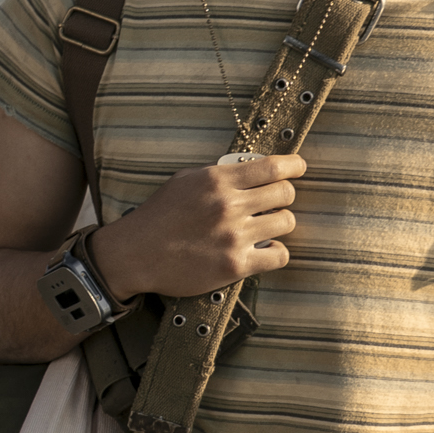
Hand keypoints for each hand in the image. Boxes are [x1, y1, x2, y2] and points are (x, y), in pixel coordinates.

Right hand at [87, 154, 307, 299]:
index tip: (298, 168)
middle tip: (275, 202)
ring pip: (287, 223)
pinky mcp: (235, 266)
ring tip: (265, 227)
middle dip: (285, 196)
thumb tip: (252, 170)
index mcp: (217, 180)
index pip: (272, 167)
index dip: (293, 166)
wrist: (134, 254)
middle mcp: (228, 206)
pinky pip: (279, 255)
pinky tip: (264, 251)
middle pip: (286, 193)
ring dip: (280, 224)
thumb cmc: (158, 216)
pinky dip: (276, 252)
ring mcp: (234, 237)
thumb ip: (219, 175)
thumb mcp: (184, 181)